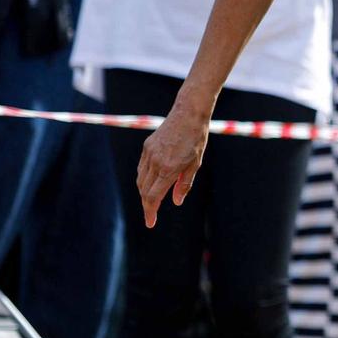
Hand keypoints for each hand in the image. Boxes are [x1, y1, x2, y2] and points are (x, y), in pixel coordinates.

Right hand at [136, 100, 211, 228]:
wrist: (187, 114)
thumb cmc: (196, 139)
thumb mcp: (195, 164)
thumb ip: (184, 184)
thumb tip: (175, 201)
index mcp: (169, 169)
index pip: (154, 196)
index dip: (150, 211)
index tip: (150, 223)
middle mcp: (156, 162)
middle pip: (144, 191)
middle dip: (147, 205)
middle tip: (151, 215)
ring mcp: (149, 153)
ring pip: (141, 180)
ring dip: (144, 193)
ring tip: (152, 201)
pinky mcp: (147, 146)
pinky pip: (142, 168)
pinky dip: (144, 179)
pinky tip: (150, 183)